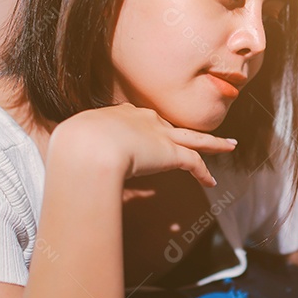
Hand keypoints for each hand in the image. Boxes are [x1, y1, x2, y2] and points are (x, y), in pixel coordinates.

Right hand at [51, 103, 236, 187]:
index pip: (139, 120)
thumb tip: (68, 170)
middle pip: (170, 126)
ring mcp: (161, 136)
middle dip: (181, 132)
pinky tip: (211, 182)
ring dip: (214, 144)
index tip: (146, 137)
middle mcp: (144, 120)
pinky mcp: (171, 154)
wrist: (90, 147)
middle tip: (190, 138)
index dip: (145, 129)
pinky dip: (204, 173)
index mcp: (119, 115)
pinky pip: (195, 163)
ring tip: (229, 145)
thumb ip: (77, 154)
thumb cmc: (75, 145)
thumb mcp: (73, 143)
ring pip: (194, 138)